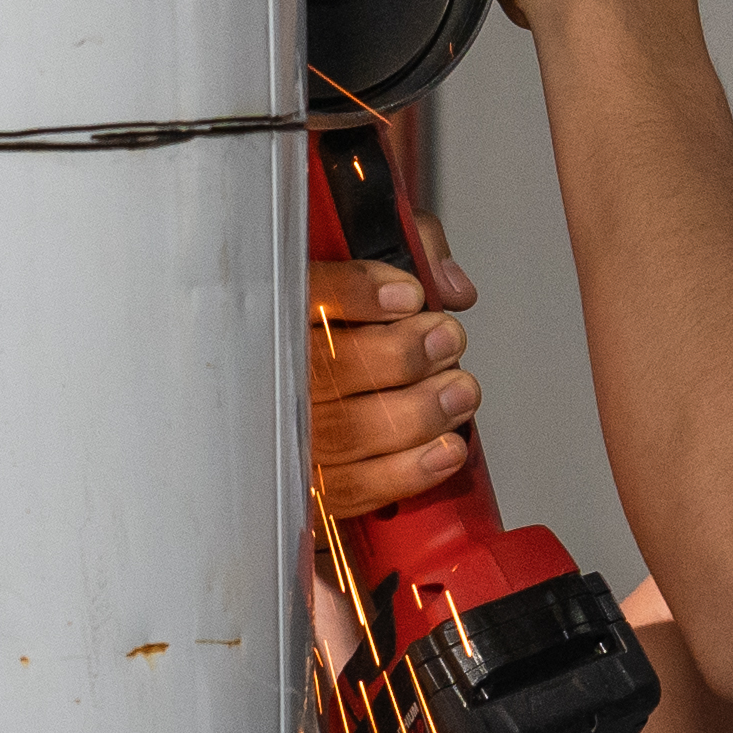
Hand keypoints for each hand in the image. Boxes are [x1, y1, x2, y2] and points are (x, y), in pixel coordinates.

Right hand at [309, 231, 486, 539]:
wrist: (324, 369)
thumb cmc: (346, 309)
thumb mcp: (373, 246)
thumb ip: (414, 245)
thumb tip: (450, 287)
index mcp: (279, 304)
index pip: (302, 296)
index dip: (358, 295)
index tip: (408, 295)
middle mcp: (272, 371)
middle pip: (324, 370)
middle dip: (402, 357)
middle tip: (447, 341)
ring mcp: (288, 431)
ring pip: (343, 432)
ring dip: (417, 413)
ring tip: (460, 390)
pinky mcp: (313, 480)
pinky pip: (352, 487)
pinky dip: (407, 472)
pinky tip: (446, 447)